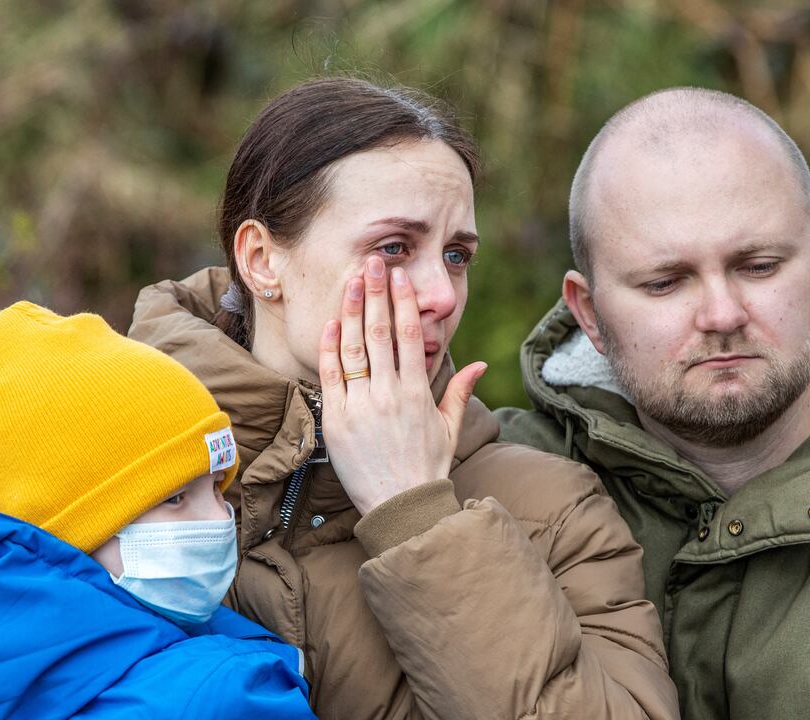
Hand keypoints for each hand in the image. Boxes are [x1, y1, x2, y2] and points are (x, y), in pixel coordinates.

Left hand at [318, 256, 486, 515]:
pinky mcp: (337, 420)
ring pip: (354, 348)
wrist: (400, 506)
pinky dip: (330, 348)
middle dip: (376, 292)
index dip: (404, 301)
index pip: (411, 335)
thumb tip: (479, 364)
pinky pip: (331, 376)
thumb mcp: (449, 428)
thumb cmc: (426, 467)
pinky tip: (331, 323)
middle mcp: (389, 394)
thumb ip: (459, 391)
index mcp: (417, 392)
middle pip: (380, 332)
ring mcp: (361, 406)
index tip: (398, 276)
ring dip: (351, 310)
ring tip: (351, 281)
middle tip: (373, 261)